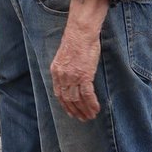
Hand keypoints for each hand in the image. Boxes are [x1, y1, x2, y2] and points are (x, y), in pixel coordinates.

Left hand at [50, 0, 109, 121]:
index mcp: (56, 71)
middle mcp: (62, 76)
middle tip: (82, 118)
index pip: (58, 93)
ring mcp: (72, 77)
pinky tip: (96, 109)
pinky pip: (88, 95)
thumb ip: (65, 69)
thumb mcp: (64, 57)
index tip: (71, 112)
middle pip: (68, 99)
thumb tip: (71, 78)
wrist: (80, 33)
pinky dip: (92, 104)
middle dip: (75, 110)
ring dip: (85, 110)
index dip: (65, 105)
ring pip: (78, 99)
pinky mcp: (84, 75)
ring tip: (90, 116)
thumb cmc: (75, 42)